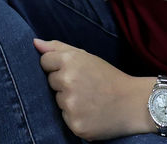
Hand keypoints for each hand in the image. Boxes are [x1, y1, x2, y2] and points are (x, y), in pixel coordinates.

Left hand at [34, 39, 154, 139]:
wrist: (132, 103)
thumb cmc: (107, 77)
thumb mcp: (86, 56)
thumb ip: (58, 47)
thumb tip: (35, 43)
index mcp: (71, 61)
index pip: (45, 61)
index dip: (57, 65)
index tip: (72, 69)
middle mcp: (68, 82)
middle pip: (51, 82)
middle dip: (63, 83)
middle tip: (84, 85)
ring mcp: (70, 105)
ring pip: (57, 101)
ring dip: (68, 100)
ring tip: (88, 99)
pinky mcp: (74, 124)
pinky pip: (65, 118)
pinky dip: (74, 116)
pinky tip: (89, 112)